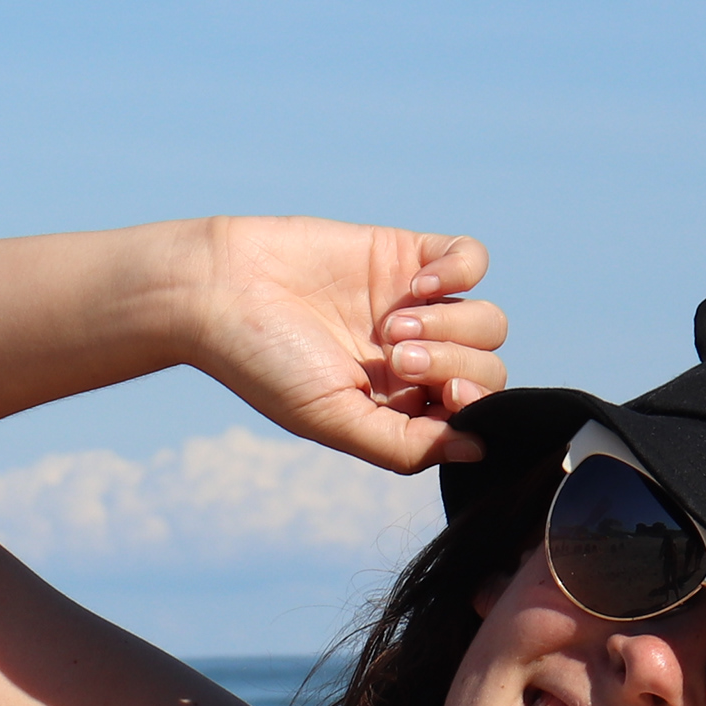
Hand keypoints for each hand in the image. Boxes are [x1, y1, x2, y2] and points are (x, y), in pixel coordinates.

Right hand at [182, 216, 508, 475]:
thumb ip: (407, 446)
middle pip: (486, 366)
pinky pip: (471, 258)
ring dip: (452, 325)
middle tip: (394, 358)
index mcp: (402, 406)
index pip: (474, 411)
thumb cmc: (266, 366)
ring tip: (392, 327)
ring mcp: (416, 306)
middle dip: (451, 364)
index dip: (475, 403)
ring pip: (486, 319)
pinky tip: (416, 286)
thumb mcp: (335, 421)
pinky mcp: (406, 254)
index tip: (445, 394)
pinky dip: (457, 272)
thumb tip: (479, 451)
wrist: (219, 292)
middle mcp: (417, 359)